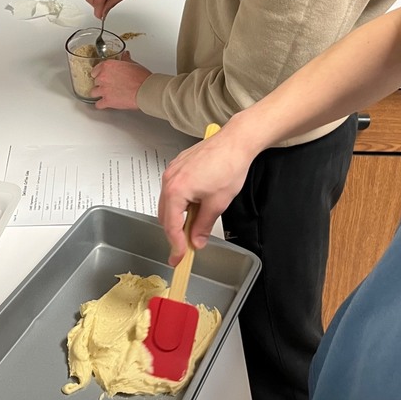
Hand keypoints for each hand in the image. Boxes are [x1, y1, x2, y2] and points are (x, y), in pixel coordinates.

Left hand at [92, 55, 150, 108]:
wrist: (145, 90)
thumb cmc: (141, 78)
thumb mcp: (133, 64)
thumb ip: (126, 60)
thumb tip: (125, 55)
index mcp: (108, 66)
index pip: (95, 70)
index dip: (99, 74)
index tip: (102, 76)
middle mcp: (103, 77)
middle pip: (95, 81)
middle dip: (101, 84)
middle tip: (108, 85)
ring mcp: (104, 89)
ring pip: (93, 92)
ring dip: (99, 94)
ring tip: (106, 94)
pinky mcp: (107, 101)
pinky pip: (98, 104)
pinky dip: (101, 105)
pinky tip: (105, 104)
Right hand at [159, 120, 255, 263]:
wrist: (235, 142)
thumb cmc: (228, 166)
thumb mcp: (217, 203)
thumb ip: (203, 226)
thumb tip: (196, 241)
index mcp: (176, 190)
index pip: (171, 225)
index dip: (175, 245)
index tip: (179, 258)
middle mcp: (169, 179)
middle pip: (165, 214)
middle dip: (174, 233)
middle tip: (184, 248)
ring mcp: (172, 170)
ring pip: (168, 202)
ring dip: (177, 217)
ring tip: (192, 227)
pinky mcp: (178, 165)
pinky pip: (173, 189)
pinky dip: (180, 202)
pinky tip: (193, 207)